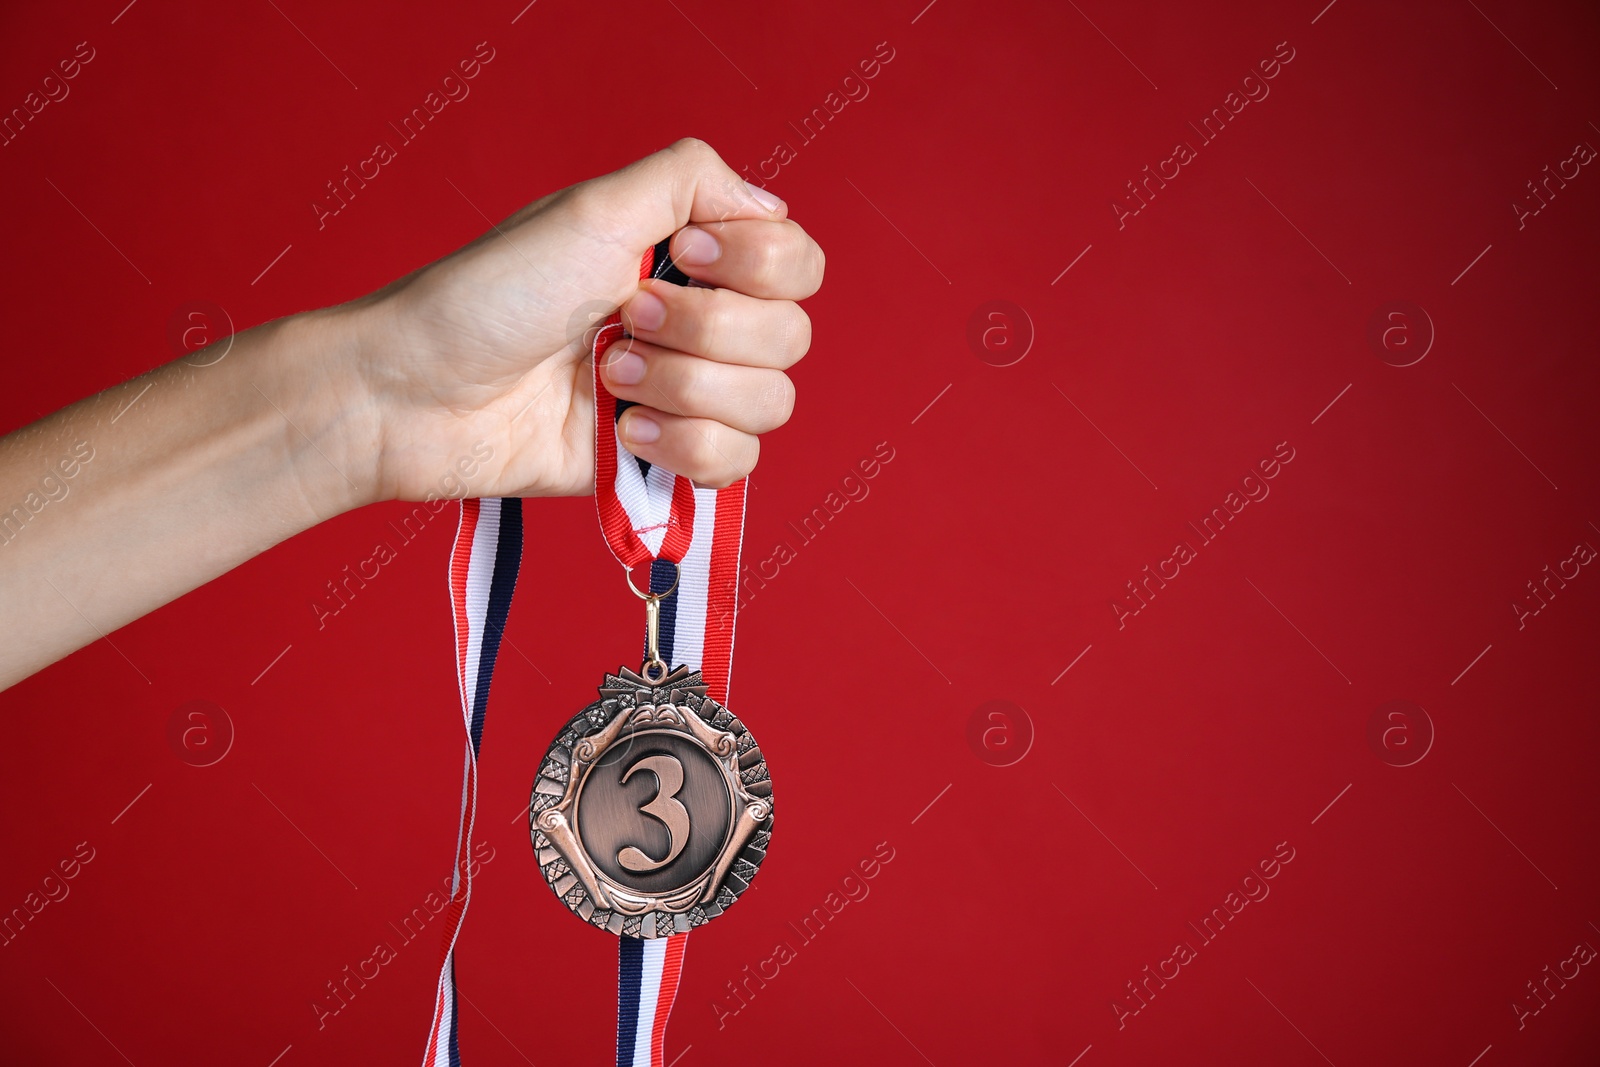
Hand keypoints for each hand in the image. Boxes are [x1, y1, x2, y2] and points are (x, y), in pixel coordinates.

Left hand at [343, 137, 824, 500]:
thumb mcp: (590, 209)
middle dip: (705, 333)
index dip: (756, 266)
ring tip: (609, 381)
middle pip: (790, 338)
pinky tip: (626, 433)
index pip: (798, 263)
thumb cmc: (489, 295)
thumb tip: (771, 205)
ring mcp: (685, 395)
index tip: (681, 257)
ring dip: (687, 390)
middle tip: (623, 321)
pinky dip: (685, 448)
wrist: (421, 394)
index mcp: (690, 257)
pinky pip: (735, 465)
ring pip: (769, 405)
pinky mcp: (664, 459)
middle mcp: (698, 322)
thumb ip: (691, 180)